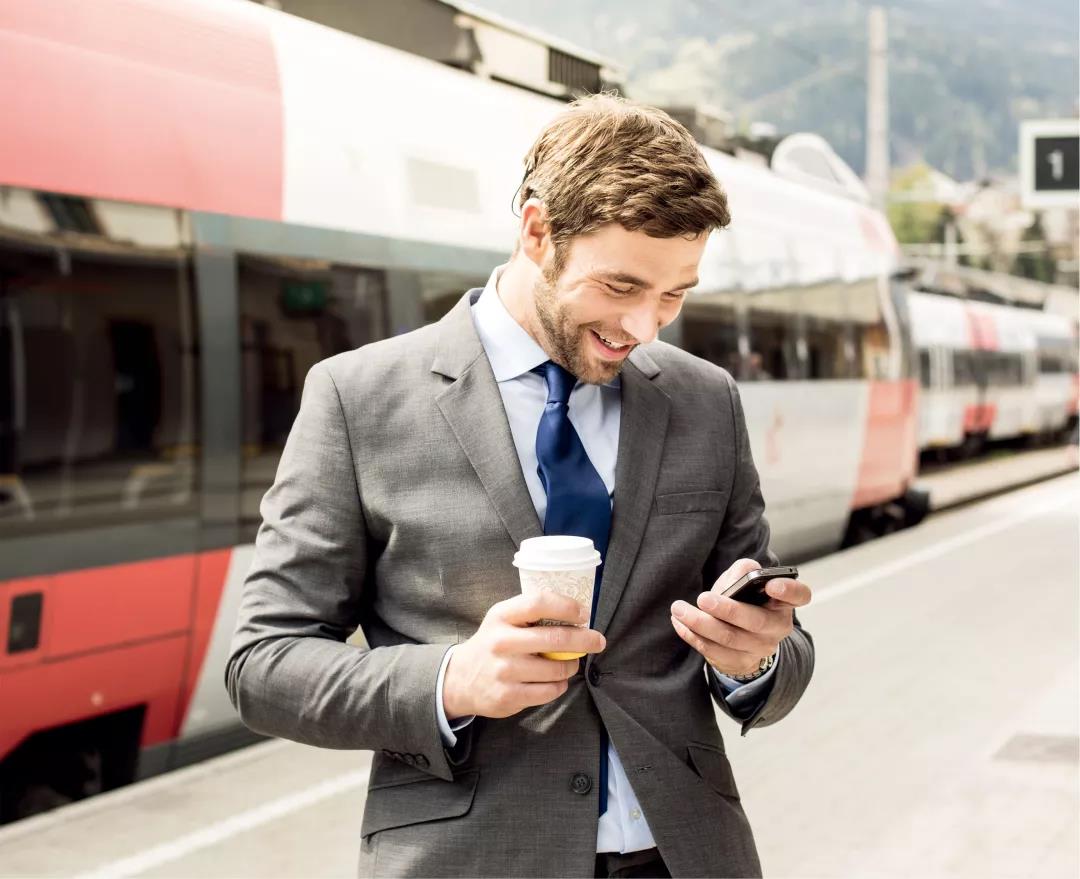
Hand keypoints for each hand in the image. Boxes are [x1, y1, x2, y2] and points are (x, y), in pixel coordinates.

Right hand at [443, 591, 605, 720]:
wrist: (461, 679)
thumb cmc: (493, 643)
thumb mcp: (503, 619)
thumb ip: (531, 613)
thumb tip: (576, 613)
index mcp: (501, 616)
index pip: (538, 602)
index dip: (567, 606)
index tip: (583, 614)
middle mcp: (501, 642)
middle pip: (556, 639)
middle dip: (585, 640)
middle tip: (598, 641)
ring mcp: (504, 671)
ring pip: (557, 668)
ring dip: (571, 665)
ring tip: (569, 662)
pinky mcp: (508, 696)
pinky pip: (550, 691)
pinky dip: (560, 685)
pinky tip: (555, 680)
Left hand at [670, 558, 811, 676]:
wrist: (742, 636)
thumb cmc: (745, 600)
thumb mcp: (746, 581)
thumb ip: (745, 571)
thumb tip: (742, 574)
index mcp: (783, 602)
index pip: (799, 595)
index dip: (789, 590)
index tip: (772, 584)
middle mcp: (776, 627)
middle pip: (755, 621)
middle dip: (727, 610)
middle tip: (703, 598)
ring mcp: (759, 648)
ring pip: (729, 638)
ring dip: (700, 623)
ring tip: (678, 609)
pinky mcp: (738, 662)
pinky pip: (713, 651)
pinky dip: (693, 636)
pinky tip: (680, 623)